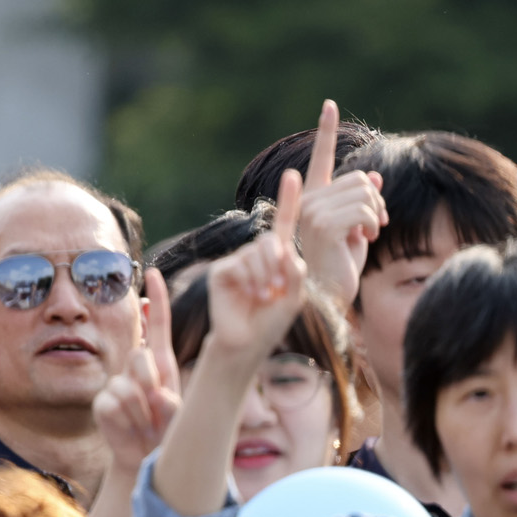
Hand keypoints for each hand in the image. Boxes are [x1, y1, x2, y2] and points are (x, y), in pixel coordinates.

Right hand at [95, 268, 181, 475]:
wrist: (147, 456)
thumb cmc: (169, 430)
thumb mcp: (178, 413)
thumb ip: (171, 403)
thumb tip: (156, 394)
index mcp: (160, 363)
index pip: (158, 325)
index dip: (157, 299)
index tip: (154, 273)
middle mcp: (136, 368)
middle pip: (138, 356)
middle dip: (149, 383)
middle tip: (157, 408)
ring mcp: (116, 384)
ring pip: (126, 385)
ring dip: (142, 410)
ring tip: (146, 423)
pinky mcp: (102, 403)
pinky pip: (113, 403)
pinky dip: (126, 420)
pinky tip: (130, 428)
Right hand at [207, 168, 310, 365]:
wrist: (249, 342)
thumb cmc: (273, 320)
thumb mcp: (295, 294)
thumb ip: (294, 269)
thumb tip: (279, 248)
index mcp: (277, 257)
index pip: (285, 223)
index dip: (289, 199)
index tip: (293, 175)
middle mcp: (256, 254)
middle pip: (272, 241)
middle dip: (279, 265)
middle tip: (279, 290)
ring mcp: (237, 261)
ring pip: (258, 254)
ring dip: (266, 278)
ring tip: (264, 298)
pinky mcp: (221, 271)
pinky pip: (240, 265)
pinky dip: (251, 282)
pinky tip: (249, 297)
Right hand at [294, 99, 385, 310]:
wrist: (325, 293)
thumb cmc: (339, 264)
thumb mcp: (356, 228)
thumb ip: (362, 201)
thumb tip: (373, 174)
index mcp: (311, 196)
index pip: (321, 157)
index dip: (327, 130)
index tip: (329, 105)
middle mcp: (307, 198)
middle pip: (359, 179)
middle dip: (375, 201)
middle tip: (374, 226)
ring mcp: (312, 210)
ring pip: (365, 193)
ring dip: (375, 215)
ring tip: (366, 236)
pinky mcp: (323, 224)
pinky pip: (364, 210)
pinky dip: (373, 224)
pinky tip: (363, 240)